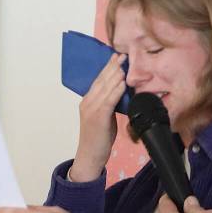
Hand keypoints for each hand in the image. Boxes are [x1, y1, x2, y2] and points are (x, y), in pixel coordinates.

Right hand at [71, 53, 126, 181]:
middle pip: (101, 80)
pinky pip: (108, 100)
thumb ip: (109, 104)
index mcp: (88, 101)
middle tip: (122, 55)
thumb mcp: (104, 118)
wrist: (90, 157)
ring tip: (124, 64)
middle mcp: (87, 102)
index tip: (116, 58)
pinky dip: (116, 90)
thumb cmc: (98, 139)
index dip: (108, 68)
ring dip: (115, 75)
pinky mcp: (98, 117)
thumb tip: (121, 94)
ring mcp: (91, 109)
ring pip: (105, 88)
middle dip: (112, 67)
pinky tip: (123, 83)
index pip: (98, 80)